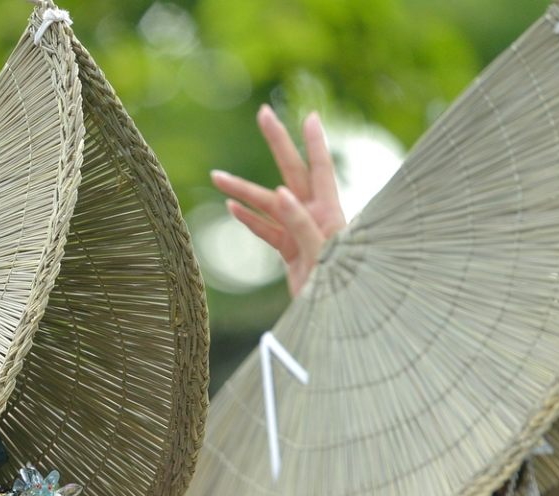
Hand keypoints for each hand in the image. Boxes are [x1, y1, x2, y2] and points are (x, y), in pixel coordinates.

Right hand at [211, 106, 346, 296]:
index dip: (314, 141)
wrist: (338, 318)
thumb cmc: (341, 286)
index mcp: (329, 211)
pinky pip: (266, 231)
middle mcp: (314, 215)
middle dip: (277, 143)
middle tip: (263, 113)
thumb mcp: (322, 255)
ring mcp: (300, 232)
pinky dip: (249, 219)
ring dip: (242, 191)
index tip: (308, 115)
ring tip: (217, 176)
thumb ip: (301, 224)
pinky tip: (232, 207)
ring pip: (268, 204)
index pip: (320, 168)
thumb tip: (279, 193)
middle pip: (291, 172)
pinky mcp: (289, 252)